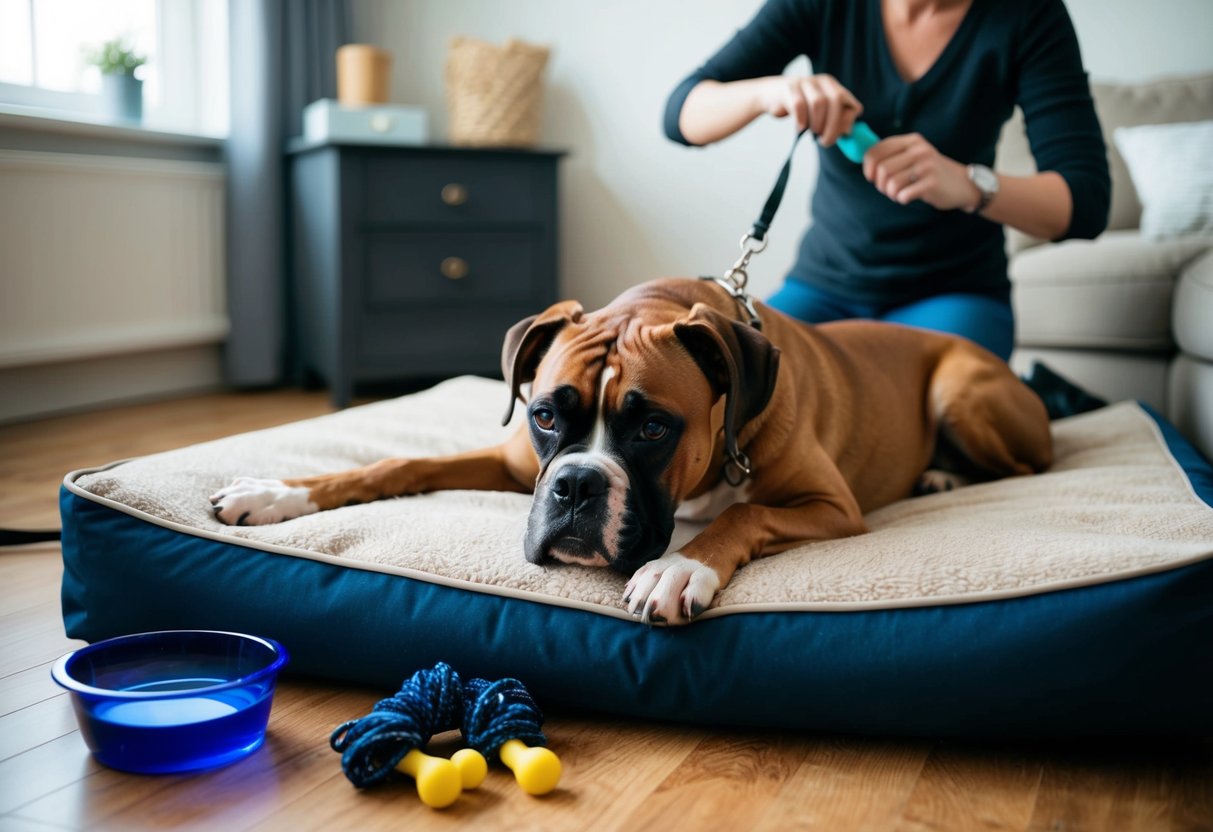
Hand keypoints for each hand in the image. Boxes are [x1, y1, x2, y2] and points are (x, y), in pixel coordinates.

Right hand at [756, 74, 861, 146]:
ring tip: (811, 132)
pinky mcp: (789, 88)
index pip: (851, 104)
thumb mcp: (820, 114)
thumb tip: (847, 130)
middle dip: (833, 126)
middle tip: (825, 142)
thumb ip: (835, 121)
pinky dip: (801, 120)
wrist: (770, 95)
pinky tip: (800, 127)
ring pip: (818, 103)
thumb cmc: (799, 109)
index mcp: (834, 87)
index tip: (839, 136)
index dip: (847, 122)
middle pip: (836, 102)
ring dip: (817, 124)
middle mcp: (822, 81)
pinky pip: (799, 105)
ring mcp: (805, 82)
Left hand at [862, 132, 980, 210]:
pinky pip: (903, 195)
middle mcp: (919, 150)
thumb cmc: (930, 172)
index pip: (876, 150)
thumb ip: (892, 155)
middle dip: (879, 184)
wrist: (961, 184)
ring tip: (900, 193)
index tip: (870, 177)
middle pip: (882, 169)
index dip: (867, 167)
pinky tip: (909, 197)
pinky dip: (902, 199)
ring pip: (891, 183)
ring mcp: (926, 165)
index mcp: (911, 140)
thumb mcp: (914, 156)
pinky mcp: (931, 182)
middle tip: (888, 189)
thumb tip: (864, 161)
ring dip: (891, 193)